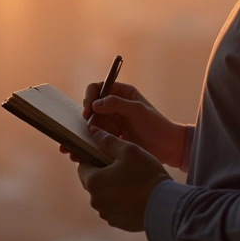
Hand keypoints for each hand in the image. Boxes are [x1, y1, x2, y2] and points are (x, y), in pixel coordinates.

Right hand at [60, 81, 187, 168]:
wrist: (168, 148)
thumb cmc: (156, 125)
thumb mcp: (138, 111)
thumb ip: (117, 104)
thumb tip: (96, 104)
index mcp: (122, 93)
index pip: (99, 88)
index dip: (90, 97)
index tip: (88, 111)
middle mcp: (115, 106)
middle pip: (92, 108)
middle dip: (83, 118)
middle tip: (77, 131)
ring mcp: (113, 122)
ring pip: (92, 124)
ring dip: (82, 133)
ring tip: (70, 145)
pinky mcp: (112, 137)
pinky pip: (97, 137)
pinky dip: (88, 143)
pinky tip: (79, 152)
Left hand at [77, 126, 171, 231]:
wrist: (166, 205)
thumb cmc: (146, 175)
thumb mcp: (129, 150)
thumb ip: (108, 141)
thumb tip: (93, 132)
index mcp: (93, 181)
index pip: (83, 166)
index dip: (94, 158)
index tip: (108, 156)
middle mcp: (95, 200)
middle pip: (92, 182)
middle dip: (103, 174)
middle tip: (122, 168)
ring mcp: (106, 213)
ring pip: (103, 196)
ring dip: (111, 189)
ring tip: (131, 182)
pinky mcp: (117, 222)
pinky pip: (113, 208)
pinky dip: (120, 202)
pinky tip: (134, 196)